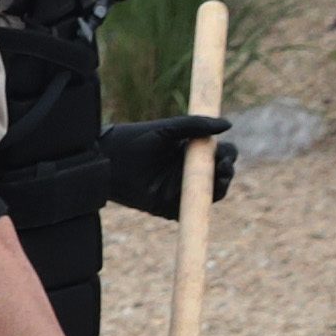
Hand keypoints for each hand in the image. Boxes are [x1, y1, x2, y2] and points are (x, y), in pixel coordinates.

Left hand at [100, 114, 237, 218]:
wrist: (107, 160)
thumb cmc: (134, 140)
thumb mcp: (167, 129)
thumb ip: (195, 125)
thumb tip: (228, 124)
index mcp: (189, 152)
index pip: (218, 154)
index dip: (227, 154)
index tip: (225, 153)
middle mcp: (187, 171)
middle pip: (218, 174)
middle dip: (226, 170)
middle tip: (223, 166)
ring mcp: (180, 189)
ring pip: (211, 193)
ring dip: (220, 186)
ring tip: (218, 177)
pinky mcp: (170, 207)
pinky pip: (191, 210)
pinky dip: (201, 206)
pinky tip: (204, 196)